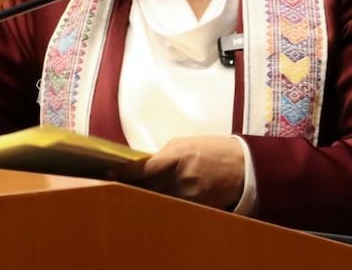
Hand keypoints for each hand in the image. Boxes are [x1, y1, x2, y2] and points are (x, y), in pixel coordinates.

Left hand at [108, 136, 245, 209]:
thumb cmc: (212, 149)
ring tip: (134, 193)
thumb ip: (163, 156)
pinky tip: (160, 201)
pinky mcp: (198, 208)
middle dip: (131, 186)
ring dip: (146, 197)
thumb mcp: (185, 144)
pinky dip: (166, 203)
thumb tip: (143, 166)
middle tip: (115, 184)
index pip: (143, 168)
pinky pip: (175, 207)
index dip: (123, 172)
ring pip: (159, 200)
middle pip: (147, 188)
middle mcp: (182, 178)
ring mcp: (190, 196)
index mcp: (178, 157)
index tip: (107, 173)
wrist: (244, 166)